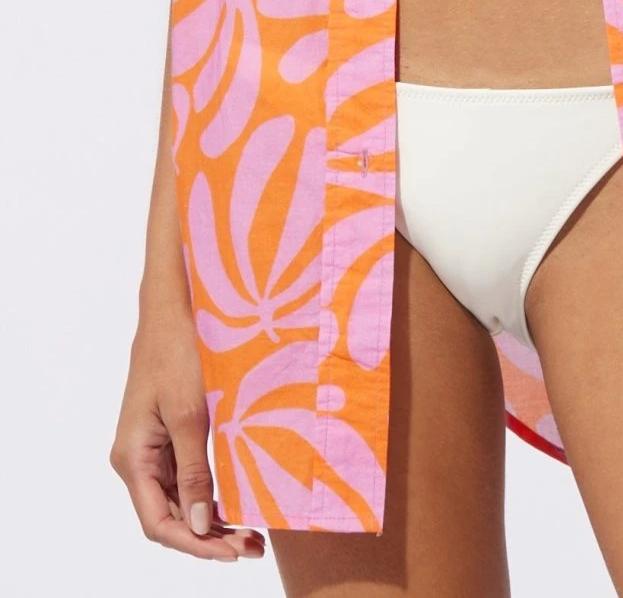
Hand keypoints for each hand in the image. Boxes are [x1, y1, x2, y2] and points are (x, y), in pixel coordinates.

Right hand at [110, 302, 264, 560]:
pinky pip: (185, 477)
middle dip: (209, 538)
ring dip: (212, 520)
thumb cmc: (178, 351)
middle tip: (254, 548)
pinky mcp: (168, 434)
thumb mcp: (190, 414)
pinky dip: (209, 494)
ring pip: (178, 500)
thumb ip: (193, 472)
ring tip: (252, 535)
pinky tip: (237, 502)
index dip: (195, 544)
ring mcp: (151, 447)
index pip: (159, 523)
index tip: (232, 553)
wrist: (173, 305)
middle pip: (169, 517)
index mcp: (131, 458)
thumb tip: (200, 525)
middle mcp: (136, 459)